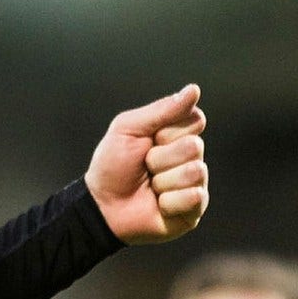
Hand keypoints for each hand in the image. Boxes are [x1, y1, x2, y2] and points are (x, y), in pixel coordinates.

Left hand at [83, 84, 207, 243]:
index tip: (149, 139)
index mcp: (177, 134)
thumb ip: (162, 110)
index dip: (168, 130)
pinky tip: (158, 204)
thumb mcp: (129, 128)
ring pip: (194, 171)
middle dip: (160, 157)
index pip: (195, 119)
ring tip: (150, 186)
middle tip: (145, 166)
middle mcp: (190, 156)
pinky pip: (194, 197)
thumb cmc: (112, 165)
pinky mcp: (194, 208)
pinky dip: (168, 202)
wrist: (102, 204)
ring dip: (163, 180)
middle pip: (195, 146)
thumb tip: (194, 90)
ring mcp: (195, 182)